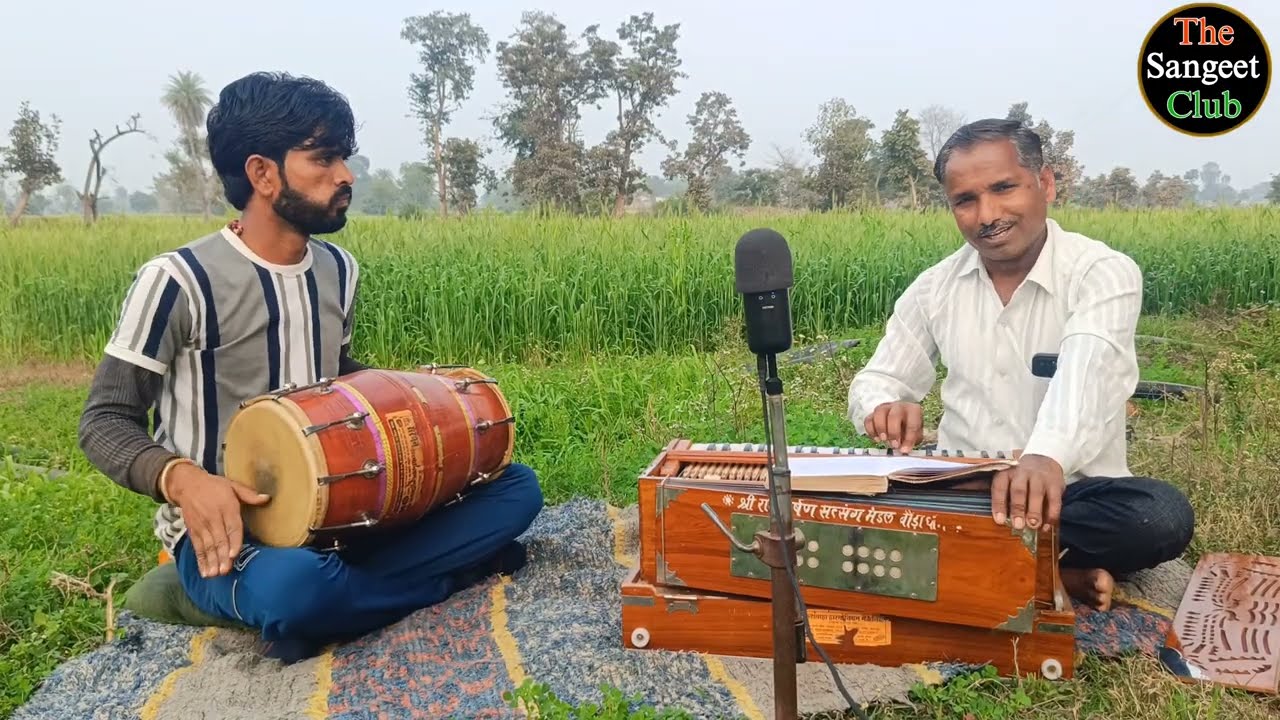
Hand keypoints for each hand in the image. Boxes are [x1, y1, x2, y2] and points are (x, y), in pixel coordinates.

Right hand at [167, 462, 270, 577]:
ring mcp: (202, 526)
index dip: (233, 541)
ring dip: (211, 561)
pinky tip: (205, 572)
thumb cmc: (214, 486)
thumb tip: (267, 498)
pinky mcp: (193, 532)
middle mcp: (213, 518)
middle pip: (219, 539)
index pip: (231, 526)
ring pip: (207, 546)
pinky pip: (197, 548)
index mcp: (226, 507)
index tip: (234, 554)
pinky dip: (201, 561)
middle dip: (222, 556)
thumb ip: (249, 494)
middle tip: (226, 570)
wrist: (187, 485)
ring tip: (216, 574)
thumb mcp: (232, 485)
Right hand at [863, 401, 923, 451]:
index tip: (904, 450)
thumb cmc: (909, 426)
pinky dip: (870, 430)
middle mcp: (898, 406)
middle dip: (893, 432)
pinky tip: (876, 439)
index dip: (908, 438)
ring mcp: (884, 408)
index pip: (912, 423)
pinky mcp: (873, 413)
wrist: (901, 418)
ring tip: (883, 440)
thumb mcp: (916, 434)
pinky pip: (868, 419)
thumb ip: (911, 441)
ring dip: (880, 428)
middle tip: (893, 445)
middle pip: (894, 416)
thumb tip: (903, 450)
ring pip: (879, 414)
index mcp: (913, 410)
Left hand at [990, 454, 1063, 531]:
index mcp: (1006, 473)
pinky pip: (1054, 500)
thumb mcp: (1009, 480)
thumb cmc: (1021, 478)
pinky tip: (1046, 527)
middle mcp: (1022, 473)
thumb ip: (1004, 497)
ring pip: (1037, 494)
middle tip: (1018, 525)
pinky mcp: (1055, 484)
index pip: (1000, 487)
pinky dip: (1051, 515)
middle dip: (1018, 508)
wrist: (1044, 459)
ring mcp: (1040, 478)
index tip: (999, 521)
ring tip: (1033, 525)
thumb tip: (1000, 521)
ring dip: (1035, 512)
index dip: (999, 504)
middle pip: (1019, 490)